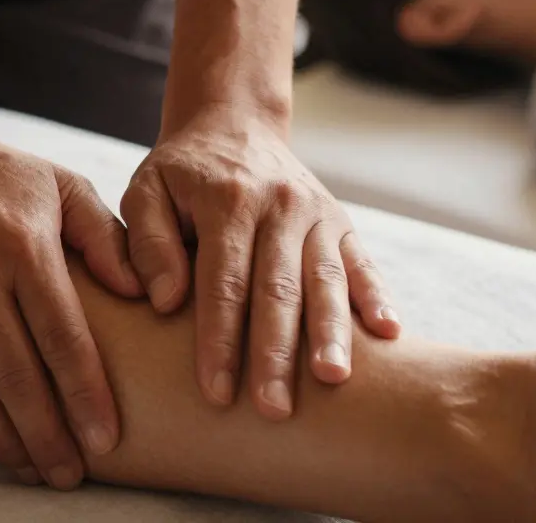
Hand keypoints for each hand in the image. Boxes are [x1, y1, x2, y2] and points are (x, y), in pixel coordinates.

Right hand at [0, 128, 141, 488]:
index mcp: (23, 245)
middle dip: (47, 436)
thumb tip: (146, 294)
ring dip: (2, 438)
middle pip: (15, 376)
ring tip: (30, 468)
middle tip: (69, 476)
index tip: (105, 441)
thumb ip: (105, 238)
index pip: (62, 338)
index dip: (85, 396)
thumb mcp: (61, 186)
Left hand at [120, 106, 400, 419]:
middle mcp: (277, 204)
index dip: (220, 339)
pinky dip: (376, 296)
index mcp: (225, 200)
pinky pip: (361, 261)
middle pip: (278, 289)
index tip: (216, 393)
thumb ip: (148, 242)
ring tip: (333, 381)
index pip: (222, 282)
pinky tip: (389, 334)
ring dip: (331, 333)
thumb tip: (165, 301)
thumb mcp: (145, 192)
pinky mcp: (340, 220)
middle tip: (273, 410)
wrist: (232, 124)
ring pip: (326, 279)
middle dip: (276, 353)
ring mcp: (315, 212)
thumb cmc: (179, 175)